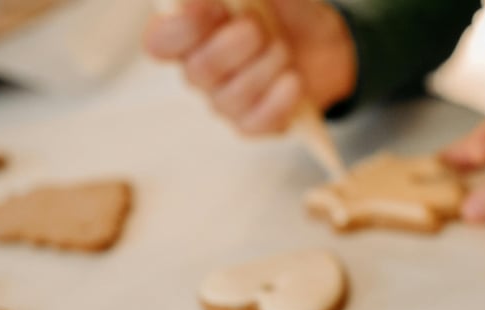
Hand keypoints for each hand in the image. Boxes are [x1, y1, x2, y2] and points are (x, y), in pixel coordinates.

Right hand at [144, 0, 356, 134]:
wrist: (324, 49)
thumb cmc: (287, 15)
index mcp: (192, 32)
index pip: (160, 42)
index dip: (179, 28)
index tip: (210, 6)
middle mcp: (200, 69)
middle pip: (198, 71)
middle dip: (231, 47)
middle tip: (256, 28)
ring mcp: (224, 100)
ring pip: (230, 97)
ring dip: (265, 68)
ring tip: (284, 50)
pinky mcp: (251, 123)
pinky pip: (255, 123)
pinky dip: (278, 101)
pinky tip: (293, 81)